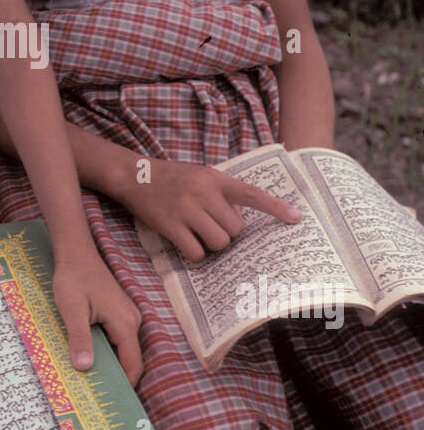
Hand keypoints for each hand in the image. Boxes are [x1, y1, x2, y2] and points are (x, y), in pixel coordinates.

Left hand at [52, 250, 142, 386]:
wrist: (76, 253)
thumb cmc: (73, 279)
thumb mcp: (72, 310)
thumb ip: (80, 338)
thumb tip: (85, 368)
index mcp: (125, 323)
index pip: (133, 364)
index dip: (126, 385)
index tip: (113, 403)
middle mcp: (132, 320)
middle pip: (131, 358)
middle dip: (118, 378)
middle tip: (100, 397)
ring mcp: (127, 315)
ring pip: (124, 349)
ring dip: (111, 364)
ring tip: (94, 381)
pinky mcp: (118, 312)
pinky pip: (117, 338)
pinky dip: (108, 351)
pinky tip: (91, 357)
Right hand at [114, 156, 300, 261]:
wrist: (134, 176)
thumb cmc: (172, 178)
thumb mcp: (201, 175)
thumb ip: (222, 193)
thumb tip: (240, 219)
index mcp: (215, 178)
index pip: (252, 194)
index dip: (275, 208)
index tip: (296, 218)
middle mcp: (203, 192)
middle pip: (235, 229)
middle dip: (228, 234)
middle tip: (212, 227)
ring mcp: (186, 209)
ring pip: (219, 242)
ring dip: (212, 245)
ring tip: (198, 235)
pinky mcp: (170, 225)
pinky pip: (196, 252)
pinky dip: (195, 254)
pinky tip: (185, 243)